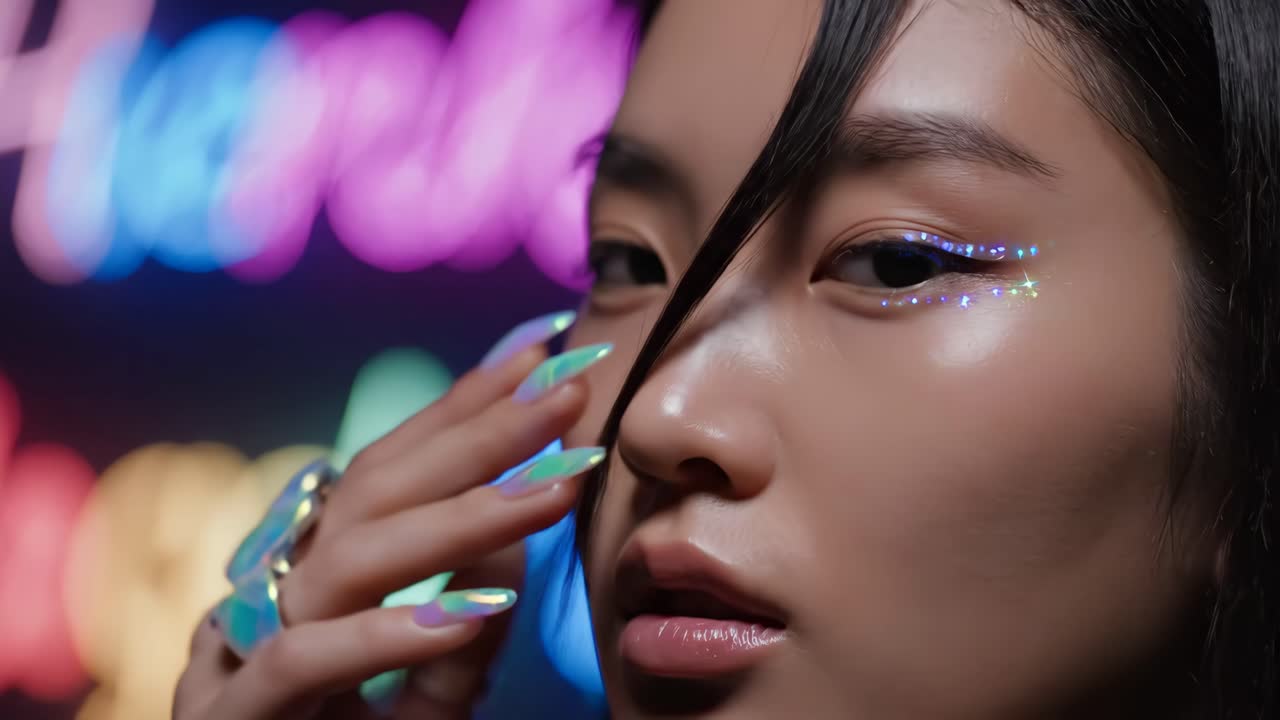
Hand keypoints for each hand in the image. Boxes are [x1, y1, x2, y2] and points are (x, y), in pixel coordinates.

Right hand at [175, 314, 610, 719]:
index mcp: (309, 579)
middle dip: (476, 434)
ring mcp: (237, 651)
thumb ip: (460, 630)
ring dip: (459, 517)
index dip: (466, 412)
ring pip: (346, 560)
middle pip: (373, 490)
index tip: (546, 361)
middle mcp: (268, 596)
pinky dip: (386, 634)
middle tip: (566, 389)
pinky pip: (300, 661)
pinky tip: (470, 611)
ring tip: (553, 487)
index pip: (392, 472)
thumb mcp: (429, 705)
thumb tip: (513, 543)